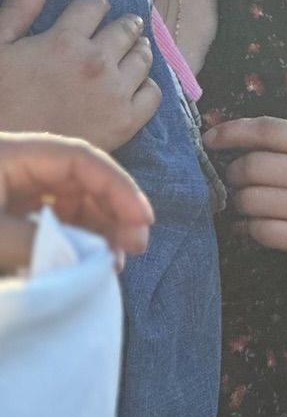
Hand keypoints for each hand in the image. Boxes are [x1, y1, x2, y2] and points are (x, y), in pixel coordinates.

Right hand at [0, 0, 159, 152]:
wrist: (9, 157)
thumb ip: (19, 10)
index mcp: (64, 40)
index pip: (96, 4)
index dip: (93, 6)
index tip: (90, 14)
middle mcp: (96, 62)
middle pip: (127, 28)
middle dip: (123, 26)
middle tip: (119, 32)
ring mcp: (115, 93)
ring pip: (144, 56)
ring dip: (138, 50)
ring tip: (128, 54)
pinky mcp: (126, 123)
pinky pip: (154, 93)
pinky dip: (147, 85)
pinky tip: (133, 86)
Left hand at [0, 132, 153, 270]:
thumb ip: (32, 242)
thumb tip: (78, 260)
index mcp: (12, 155)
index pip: (80, 158)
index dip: (118, 186)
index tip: (143, 220)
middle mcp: (20, 168)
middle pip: (82, 181)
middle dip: (115, 211)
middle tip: (136, 246)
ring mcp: (15, 193)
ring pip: (72, 204)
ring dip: (99, 230)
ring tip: (114, 261)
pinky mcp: (10, 216)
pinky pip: (53, 224)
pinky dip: (75, 241)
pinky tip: (89, 262)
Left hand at [204, 115, 286, 276]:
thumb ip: (284, 143)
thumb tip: (222, 135)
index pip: (268, 129)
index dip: (232, 132)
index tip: (209, 139)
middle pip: (252, 167)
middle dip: (234, 174)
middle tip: (237, 180)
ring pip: (251, 201)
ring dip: (240, 203)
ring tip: (249, 204)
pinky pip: (262, 231)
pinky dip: (249, 229)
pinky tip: (253, 226)